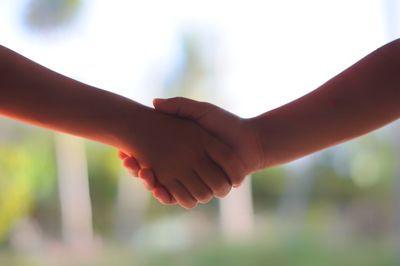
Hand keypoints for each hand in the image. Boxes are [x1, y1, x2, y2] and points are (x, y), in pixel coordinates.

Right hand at [117, 105, 245, 208]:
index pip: (149, 154)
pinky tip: (159, 189)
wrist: (249, 142)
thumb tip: (154, 103)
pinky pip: (180, 197)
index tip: (124, 151)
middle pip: (151, 172)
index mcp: (178, 149)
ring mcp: (190, 179)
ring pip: (163, 186)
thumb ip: (180, 106)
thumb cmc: (225, 123)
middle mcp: (181, 165)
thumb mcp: (201, 111)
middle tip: (128, 163)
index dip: (135, 154)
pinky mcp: (201, 189)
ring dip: (150, 183)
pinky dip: (168, 195)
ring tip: (143, 174)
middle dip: (138, 169)